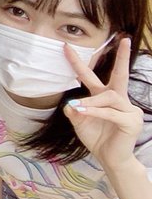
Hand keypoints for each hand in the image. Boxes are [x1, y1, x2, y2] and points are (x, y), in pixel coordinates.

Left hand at [65, 37, 144, 171]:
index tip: (65, 47)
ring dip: (92, 101)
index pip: (90, 76)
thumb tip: (73, 103)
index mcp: (103, 96)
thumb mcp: (79, 121)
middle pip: (121, 74)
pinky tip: (85, 111)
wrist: (110, 158)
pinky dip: (96, 111)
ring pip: (109, 96)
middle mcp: (118, 99)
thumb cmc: (97, 138)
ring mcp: (128, 109)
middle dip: (122, 57)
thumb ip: (74, 110)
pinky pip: (111, 112)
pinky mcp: (132, 121)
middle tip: (125, 40)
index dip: (77, 62)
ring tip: (79, 107)